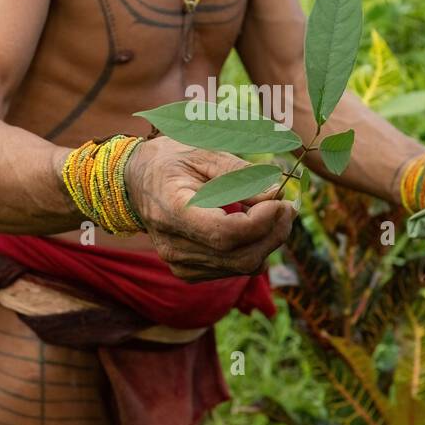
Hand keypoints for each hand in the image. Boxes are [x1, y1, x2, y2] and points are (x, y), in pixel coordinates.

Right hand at [124, 135, 296, 281]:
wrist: (135, 180)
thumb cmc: (170, 159)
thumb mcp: (204, 153)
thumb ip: (241, 175)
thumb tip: (277, 194)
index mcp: (172, 210)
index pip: (225, 234)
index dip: (261, 222)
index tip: (281, 200)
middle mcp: (173, 245)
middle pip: (239, 257)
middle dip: (274, 233)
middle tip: (289, 206)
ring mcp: (180, 263)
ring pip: (241, 267)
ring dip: (268, 242)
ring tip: (277, 212)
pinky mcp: (188, 271)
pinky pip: (234, 269)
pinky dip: (253, 250)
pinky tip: (256, 226)